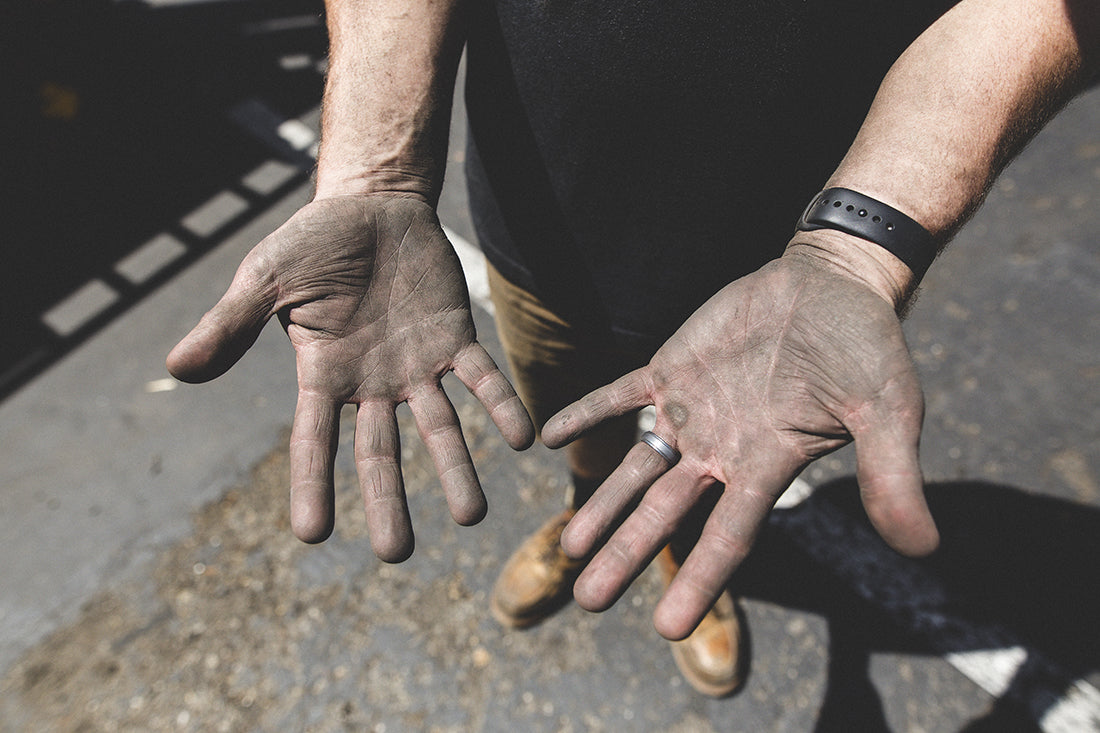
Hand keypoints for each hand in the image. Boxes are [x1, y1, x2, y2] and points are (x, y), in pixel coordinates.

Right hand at [167, 195, 533, 559]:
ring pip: (440, 427)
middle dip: (390, 500)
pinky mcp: (456, 338)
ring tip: (474, 516)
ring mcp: (418, 365)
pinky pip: (482, 378)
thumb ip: (230, 324)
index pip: (315, 441)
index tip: (313, 535)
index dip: (314, 485)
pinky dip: (501, 405)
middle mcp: (372, 383)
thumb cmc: (313, 243)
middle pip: (381, 451)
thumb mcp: (266, 278)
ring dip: (457, 468)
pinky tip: (522, 438)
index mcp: (323, 375)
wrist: (372, 206)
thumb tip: (177, 368)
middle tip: (397, 553)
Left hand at [541, 246, 938, 639]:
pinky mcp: (671, 368)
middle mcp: (721, 448)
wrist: (831, 284)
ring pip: (637, 467)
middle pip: (665, 513)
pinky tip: (549, 435)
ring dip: (602, 502)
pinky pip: (620, 395)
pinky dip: (587, 412)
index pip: (728, 536)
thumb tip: (922, 551)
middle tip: (587, 598)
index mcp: (767, 465)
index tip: (664, 628)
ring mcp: (692, 410)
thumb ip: (891, 476)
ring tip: (568, 547)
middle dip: (627, 553)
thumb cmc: (865, 347)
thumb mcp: (888, 410)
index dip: (698, 581)